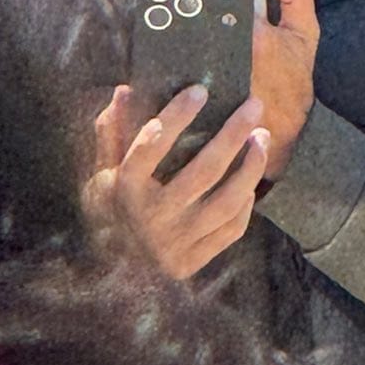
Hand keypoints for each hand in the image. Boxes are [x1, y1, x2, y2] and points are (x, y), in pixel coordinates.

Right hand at [81, 83, 268, 278]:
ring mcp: (176, 242)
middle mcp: (152, 216)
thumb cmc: (110, 211)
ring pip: (226, 200)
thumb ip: (112, 132)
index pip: (151, 146)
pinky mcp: (193, 261)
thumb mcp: (101, 172)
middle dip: (233, 134)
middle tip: (254, 105)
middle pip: (204, 171)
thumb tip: (125, 90)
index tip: (201, 91)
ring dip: (251, 166)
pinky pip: (231, 229)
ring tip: (263, 137)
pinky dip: (245, 204)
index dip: (176, 117)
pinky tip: (251, 180)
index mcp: (125, 189)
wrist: (111, 274)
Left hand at [150, 0, 318, 182]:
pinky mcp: (185, 88)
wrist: (277, 134)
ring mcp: (198, 70)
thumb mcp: (306, 36)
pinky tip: (151, 20)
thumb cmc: (291, 84)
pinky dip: (154, 40)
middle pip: (182, 2)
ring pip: (167, 29)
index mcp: (251, 32)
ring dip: (157, 4)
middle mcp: (221, 50)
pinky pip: (163, 61)